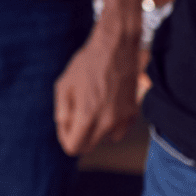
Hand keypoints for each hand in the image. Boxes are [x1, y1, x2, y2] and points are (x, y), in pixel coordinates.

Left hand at [53, 21, 141, 155]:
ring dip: (96, 131)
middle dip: (79, 137)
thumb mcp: (64, 84)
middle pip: (89, 146)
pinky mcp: (133, 112)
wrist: (116, 47)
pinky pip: (120, 131)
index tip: (65, 127)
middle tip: (75, 119)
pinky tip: (106, 108)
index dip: (65, 139)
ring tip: (91, 110)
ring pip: (105, 139)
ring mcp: (122, 118)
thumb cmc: (86, 63)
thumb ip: (62, 109)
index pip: (74, 147)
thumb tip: (64, 126)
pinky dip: (112, 126)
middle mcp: (106, 121)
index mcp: (87, 114)